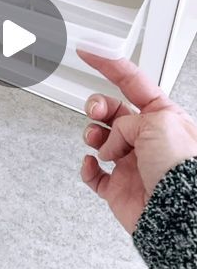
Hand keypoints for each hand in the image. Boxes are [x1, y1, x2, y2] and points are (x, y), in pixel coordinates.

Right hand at [79, 52, 196, 233]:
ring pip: (100, 139)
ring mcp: (132, 162)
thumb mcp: (158, 123)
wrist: (178, 215)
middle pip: (112, 110)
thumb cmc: (181, 170)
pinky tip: (92, 164)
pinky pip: (94, 173)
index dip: (108, 64)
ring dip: (93, 135)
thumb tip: (114, 139)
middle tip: (96, 111)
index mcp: (163, 116)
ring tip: (99, 143)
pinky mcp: (119, 187)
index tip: (89, 52)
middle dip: (98, 105)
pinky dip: (87, 168)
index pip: (132, 82)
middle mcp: (147, 138)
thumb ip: (128, 120)